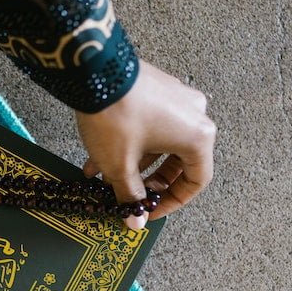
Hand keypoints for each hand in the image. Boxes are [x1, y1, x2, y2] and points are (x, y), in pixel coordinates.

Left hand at [75, 59, 214, 229]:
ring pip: (160, 143)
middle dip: (149, 182)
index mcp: (197, 137)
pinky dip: (131, 142)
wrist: (94, 71)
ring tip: (104, 177)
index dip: (172, 202)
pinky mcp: (158, 89)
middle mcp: (194, 115)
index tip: (151, 210)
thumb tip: (135, 219)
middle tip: (130, 195)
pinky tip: (99, 155)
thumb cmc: (115, 116)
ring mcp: (177, 98)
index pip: (196, 181)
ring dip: (134, 163)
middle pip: (178, 162)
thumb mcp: (120, 165)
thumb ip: (131, 196)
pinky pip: (151, 124)